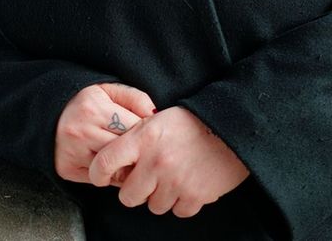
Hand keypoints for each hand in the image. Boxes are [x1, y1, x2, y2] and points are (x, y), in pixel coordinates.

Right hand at [55, 83, 155, 183]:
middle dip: (136, 153)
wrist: (48, 114)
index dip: (144, 134)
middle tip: (141, 151)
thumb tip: (155, 116)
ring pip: (113, 170)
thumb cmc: (86, 103)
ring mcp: (73, 152)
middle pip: (124, 151)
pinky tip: (110, 165)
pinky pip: (99, 180)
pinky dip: (109, 175)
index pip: (133, 129)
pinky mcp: (67, 168)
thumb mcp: (109, 90)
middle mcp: (81, 131)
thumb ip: (135, 98)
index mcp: (94, 108)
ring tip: (127, 158)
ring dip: (124, 166)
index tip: (147, 135)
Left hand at [88, 106, 248, 218]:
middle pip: (128, 197)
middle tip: (148, 180)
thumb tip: (117, 159)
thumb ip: (137, 138)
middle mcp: (156, 162)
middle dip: (136, 191)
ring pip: (154, 206)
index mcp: (143, 139)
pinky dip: (182, 202)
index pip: (105, 162)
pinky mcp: (195, 196)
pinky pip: (178, 211)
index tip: (101, 177)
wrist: (232, 129)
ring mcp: (175, 182)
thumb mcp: (159, 119)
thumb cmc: (194, 123)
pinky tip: (189, 184)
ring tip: (174, 177)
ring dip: (162, 196)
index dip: (98, 173)